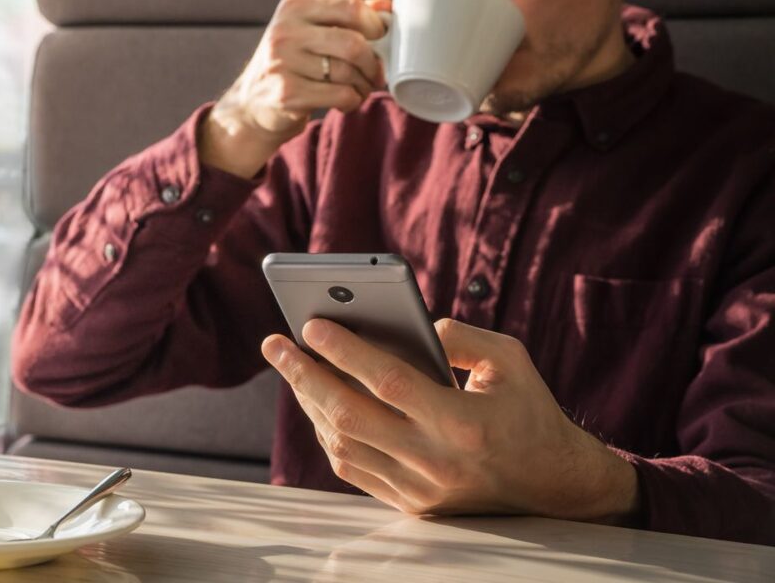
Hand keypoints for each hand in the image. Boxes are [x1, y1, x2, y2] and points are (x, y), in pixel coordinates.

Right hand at [200, 0, 390, 178]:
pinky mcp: (288, 94)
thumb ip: (344, 17)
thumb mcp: (310, 32)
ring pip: (348, 73)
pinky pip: (339, 95)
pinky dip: (352, 101)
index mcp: (294, 8)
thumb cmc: (289, 65)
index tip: (380, 40)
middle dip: (372, 62)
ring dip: (363, 85)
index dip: (375, 26)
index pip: (349, 7)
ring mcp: (284, 64)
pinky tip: (346, 102)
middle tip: (376, 73)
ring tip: (360, 89)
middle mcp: (285, 33)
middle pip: (352, 43)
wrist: (252, 104)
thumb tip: (385, 8)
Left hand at [260, 318, 639, 522]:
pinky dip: (328, 435)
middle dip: (303, 376)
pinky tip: (317, 405)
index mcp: (462, 422)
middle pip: (349, 416)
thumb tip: (408, 325)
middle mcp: (435, 461)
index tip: (310, 324)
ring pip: (343, 447)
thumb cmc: (531, 413)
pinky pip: (353, 470)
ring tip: (291, 368)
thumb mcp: (511, 360)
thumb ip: (460, 336)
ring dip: (310, 404)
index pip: (388, 382)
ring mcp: (419, 489)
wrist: (555, 488)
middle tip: (274, 344)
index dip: (345, 351)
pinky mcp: (411, 506)